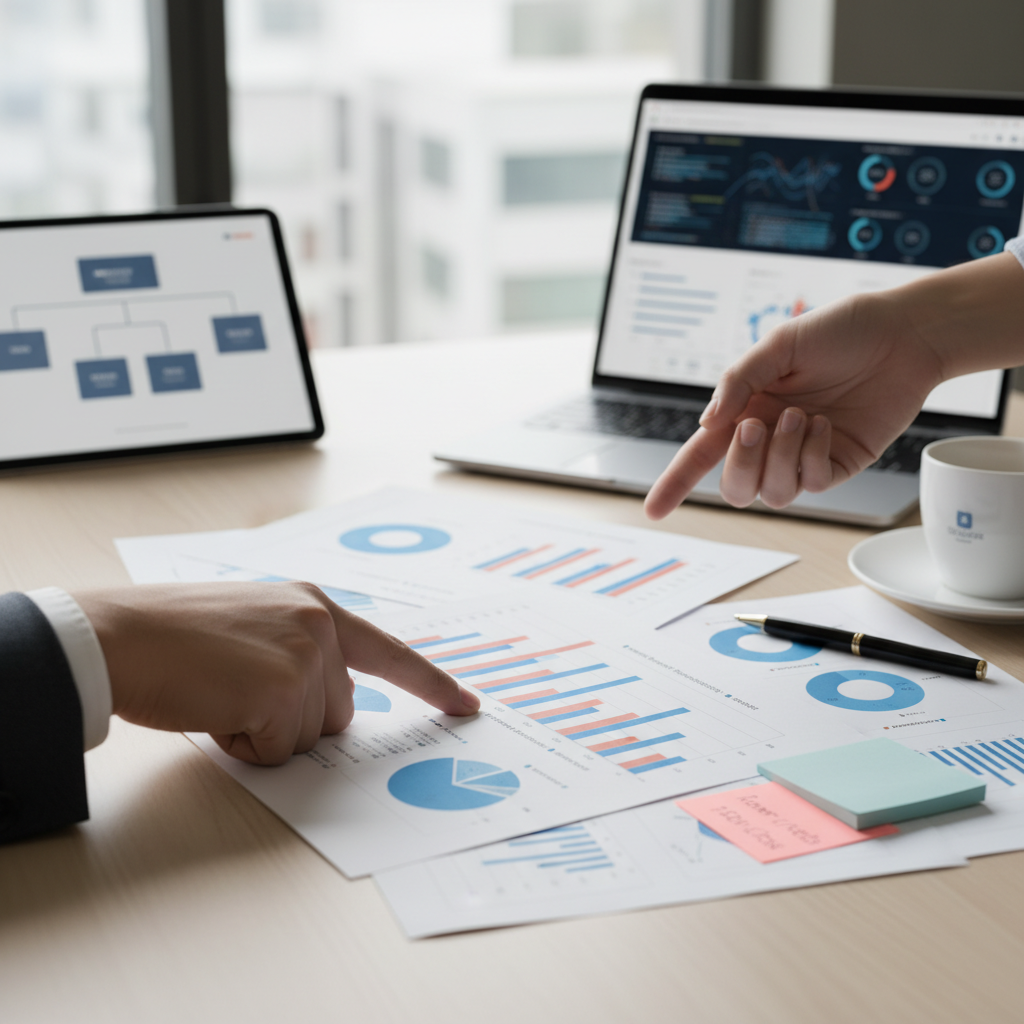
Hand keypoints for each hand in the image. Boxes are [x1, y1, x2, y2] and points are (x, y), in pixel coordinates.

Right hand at [72, 582, 479, 764]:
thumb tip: (330, 707)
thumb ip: (302, 652)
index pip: (390, 651)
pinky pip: (278, 753)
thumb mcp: (255, 624)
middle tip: (236, 690)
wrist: (121, 634)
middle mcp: (320, 625)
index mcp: (314, 605)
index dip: (431, 683)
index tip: (467, 705)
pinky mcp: (283, 691)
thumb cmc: (174, 634)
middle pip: (340, 711)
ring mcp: (306, 657)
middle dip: (293, 718)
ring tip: (220, 694)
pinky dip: (245, 746)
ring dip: (265, 731)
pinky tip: (214, 709)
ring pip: (309, 736)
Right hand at [644, 288, 943, 516]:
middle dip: (741, 463)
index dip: (674, 485)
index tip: (652, 512)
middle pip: (735, 486)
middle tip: (757, 424)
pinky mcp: (839, 465)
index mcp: (745, 409)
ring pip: (773, 492)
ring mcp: (803, 455)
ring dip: (780, 456)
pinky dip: (812, 456)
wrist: (902, 334)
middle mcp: (769, 438)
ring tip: (802, 416)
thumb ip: (738, 381)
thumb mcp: (779, 345)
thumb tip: (707, 423)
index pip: (700, 455)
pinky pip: (811, 484)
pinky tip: (825, 426)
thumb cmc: (840, 331)